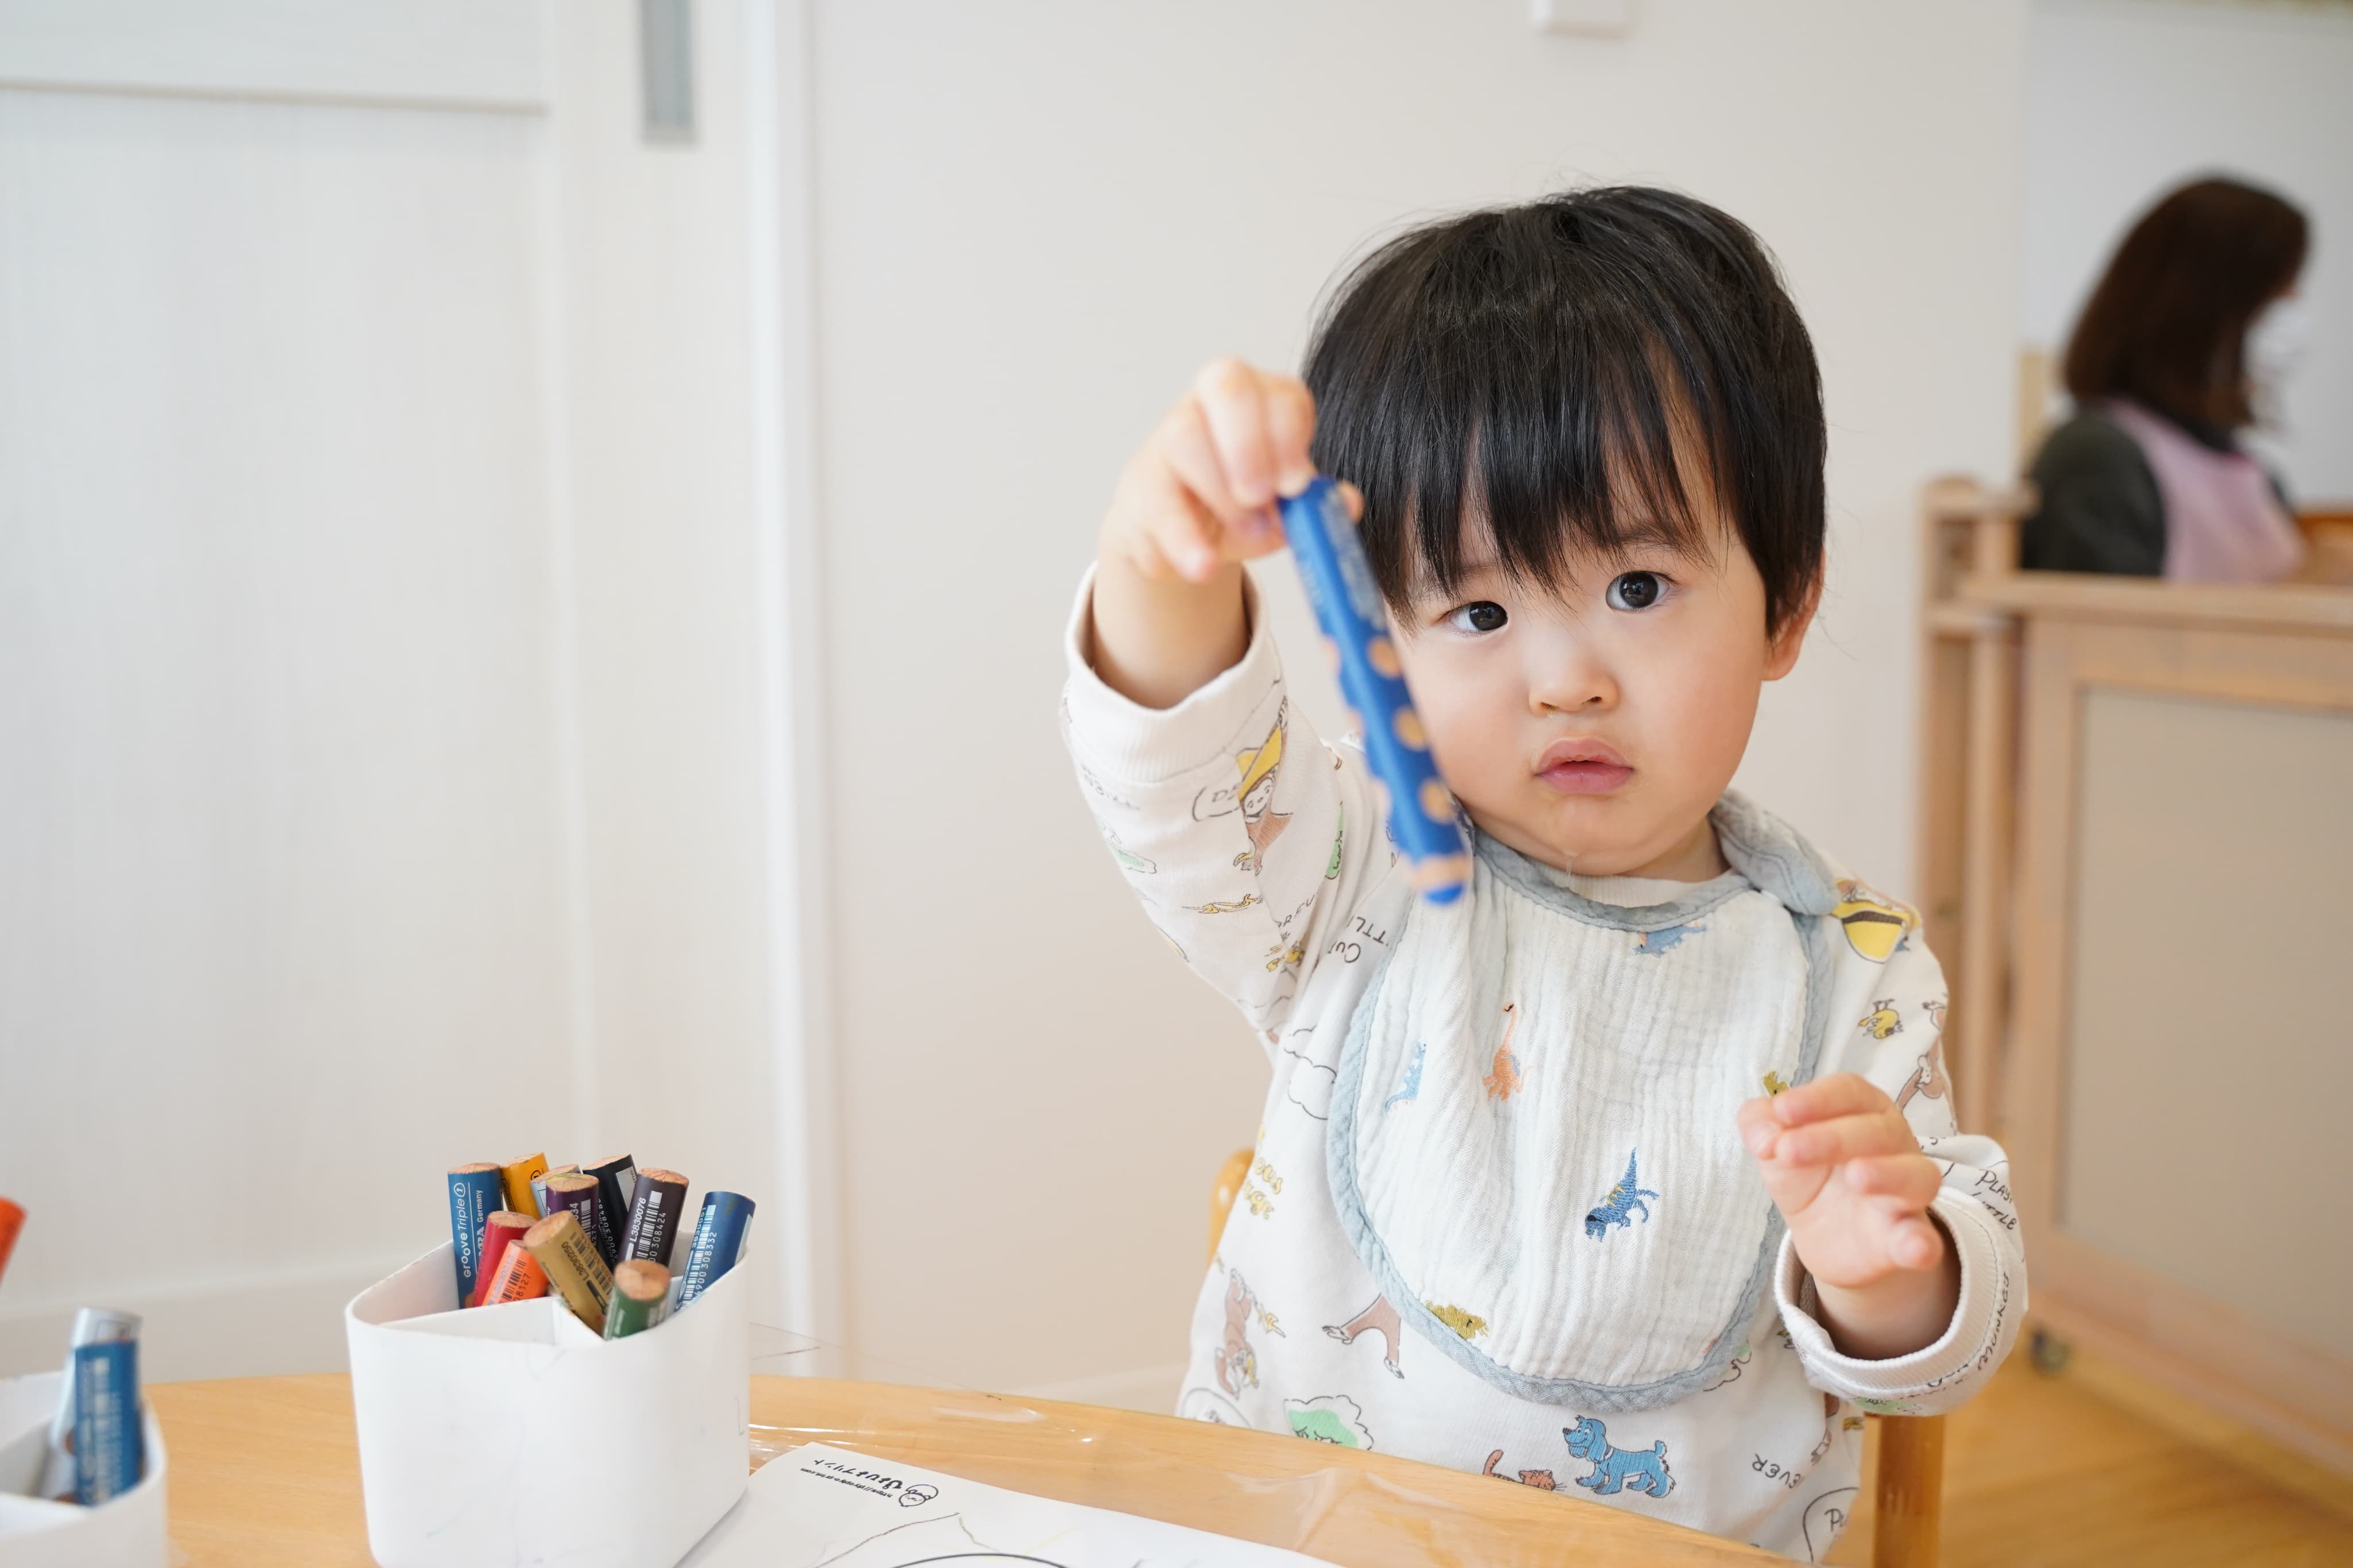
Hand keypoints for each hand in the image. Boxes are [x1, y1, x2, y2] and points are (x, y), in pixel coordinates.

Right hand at [1100, 359, 1338, 584]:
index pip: (1279, 392)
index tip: (1297, 485)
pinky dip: (1183, 538)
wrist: (1183, 537)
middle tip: (1262, 497)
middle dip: (1247, 443)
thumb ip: (1317, 506)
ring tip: (1246, 534)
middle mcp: (1212, 402)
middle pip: (1226, 384)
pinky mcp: (1140, 483)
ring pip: (1183, 434)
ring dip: (1218, 491)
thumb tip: (1348, 504)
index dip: (1289, 434)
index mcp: (1262, 399)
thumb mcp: (1285, 508)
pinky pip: (1156, 501)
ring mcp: (1168, 435)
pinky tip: (1203, 565)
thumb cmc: (1243, 507)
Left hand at [1737, 1073, 1958, 1357]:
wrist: (1822, 1234)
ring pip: (1916, 1175)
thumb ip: (1760, 1124)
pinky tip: (1913, 1247)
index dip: (1817, 1099)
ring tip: (1856, 1177)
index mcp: (1861, 1110)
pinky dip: (1921, 1243)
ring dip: (1888, 1174)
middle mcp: (1894, 1144)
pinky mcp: (1908, 1236)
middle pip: (1877, 1130)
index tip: (1782, 1110)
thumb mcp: (1775, 1143)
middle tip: (1788, 1151)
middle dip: (1831, 1137)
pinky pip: (1924, 1238)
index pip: (1848, 1092)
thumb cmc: (1807, 1171)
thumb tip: (1762, 1137)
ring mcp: (1906, 1191)